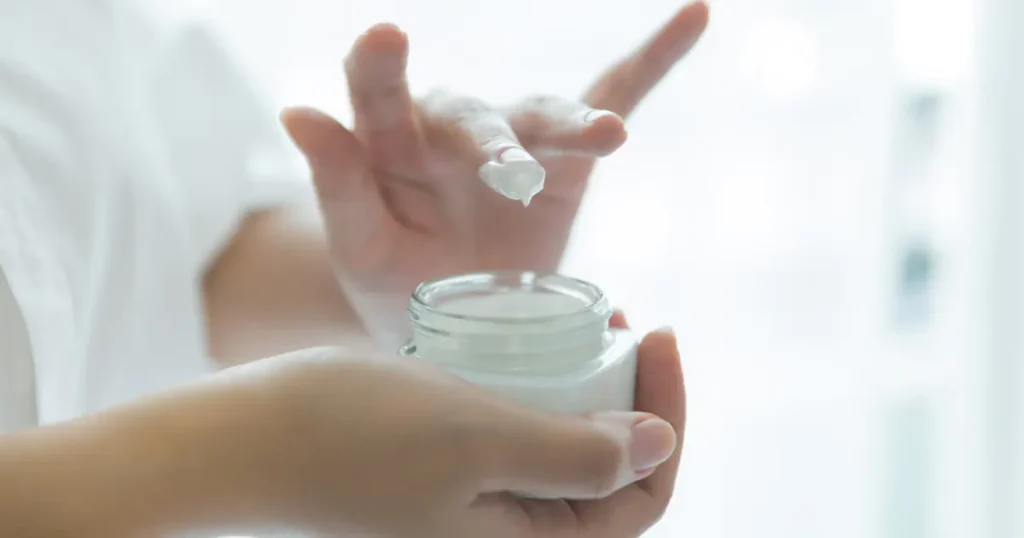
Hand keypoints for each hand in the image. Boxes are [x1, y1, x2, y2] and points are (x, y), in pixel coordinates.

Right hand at [189, 322, 683, 536]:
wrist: (247, 437)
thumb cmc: (352, 437)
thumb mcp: (478, 441)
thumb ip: (577, 456)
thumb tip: (659, 445)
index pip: (639, 497)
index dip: (665, 419)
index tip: (658, 336)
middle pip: (609, 478)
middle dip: (634, 401)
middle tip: (632, 326)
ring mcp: (477, 510)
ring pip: (567, 456)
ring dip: (593, 393)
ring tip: (598, 327)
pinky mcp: (450, 478)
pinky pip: (521, 443)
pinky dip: (543, 396)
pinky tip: (538, 349)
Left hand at [280, 3, 708, 338]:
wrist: (451, 314)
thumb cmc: (393, 280)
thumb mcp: (357, 246)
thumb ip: (335, 183)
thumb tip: (295, 110)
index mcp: (390, 146)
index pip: (378, 97)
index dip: (379, 69)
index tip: (381, 39)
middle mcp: (454, 129)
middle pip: (476, 119)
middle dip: (493, 145)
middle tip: (508, 176)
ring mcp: (515, 138)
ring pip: (546, 115)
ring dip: (573, 123)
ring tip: (604, 137)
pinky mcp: (567, 160)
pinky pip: (612, 98)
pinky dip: (652, 61)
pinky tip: (694, 17)